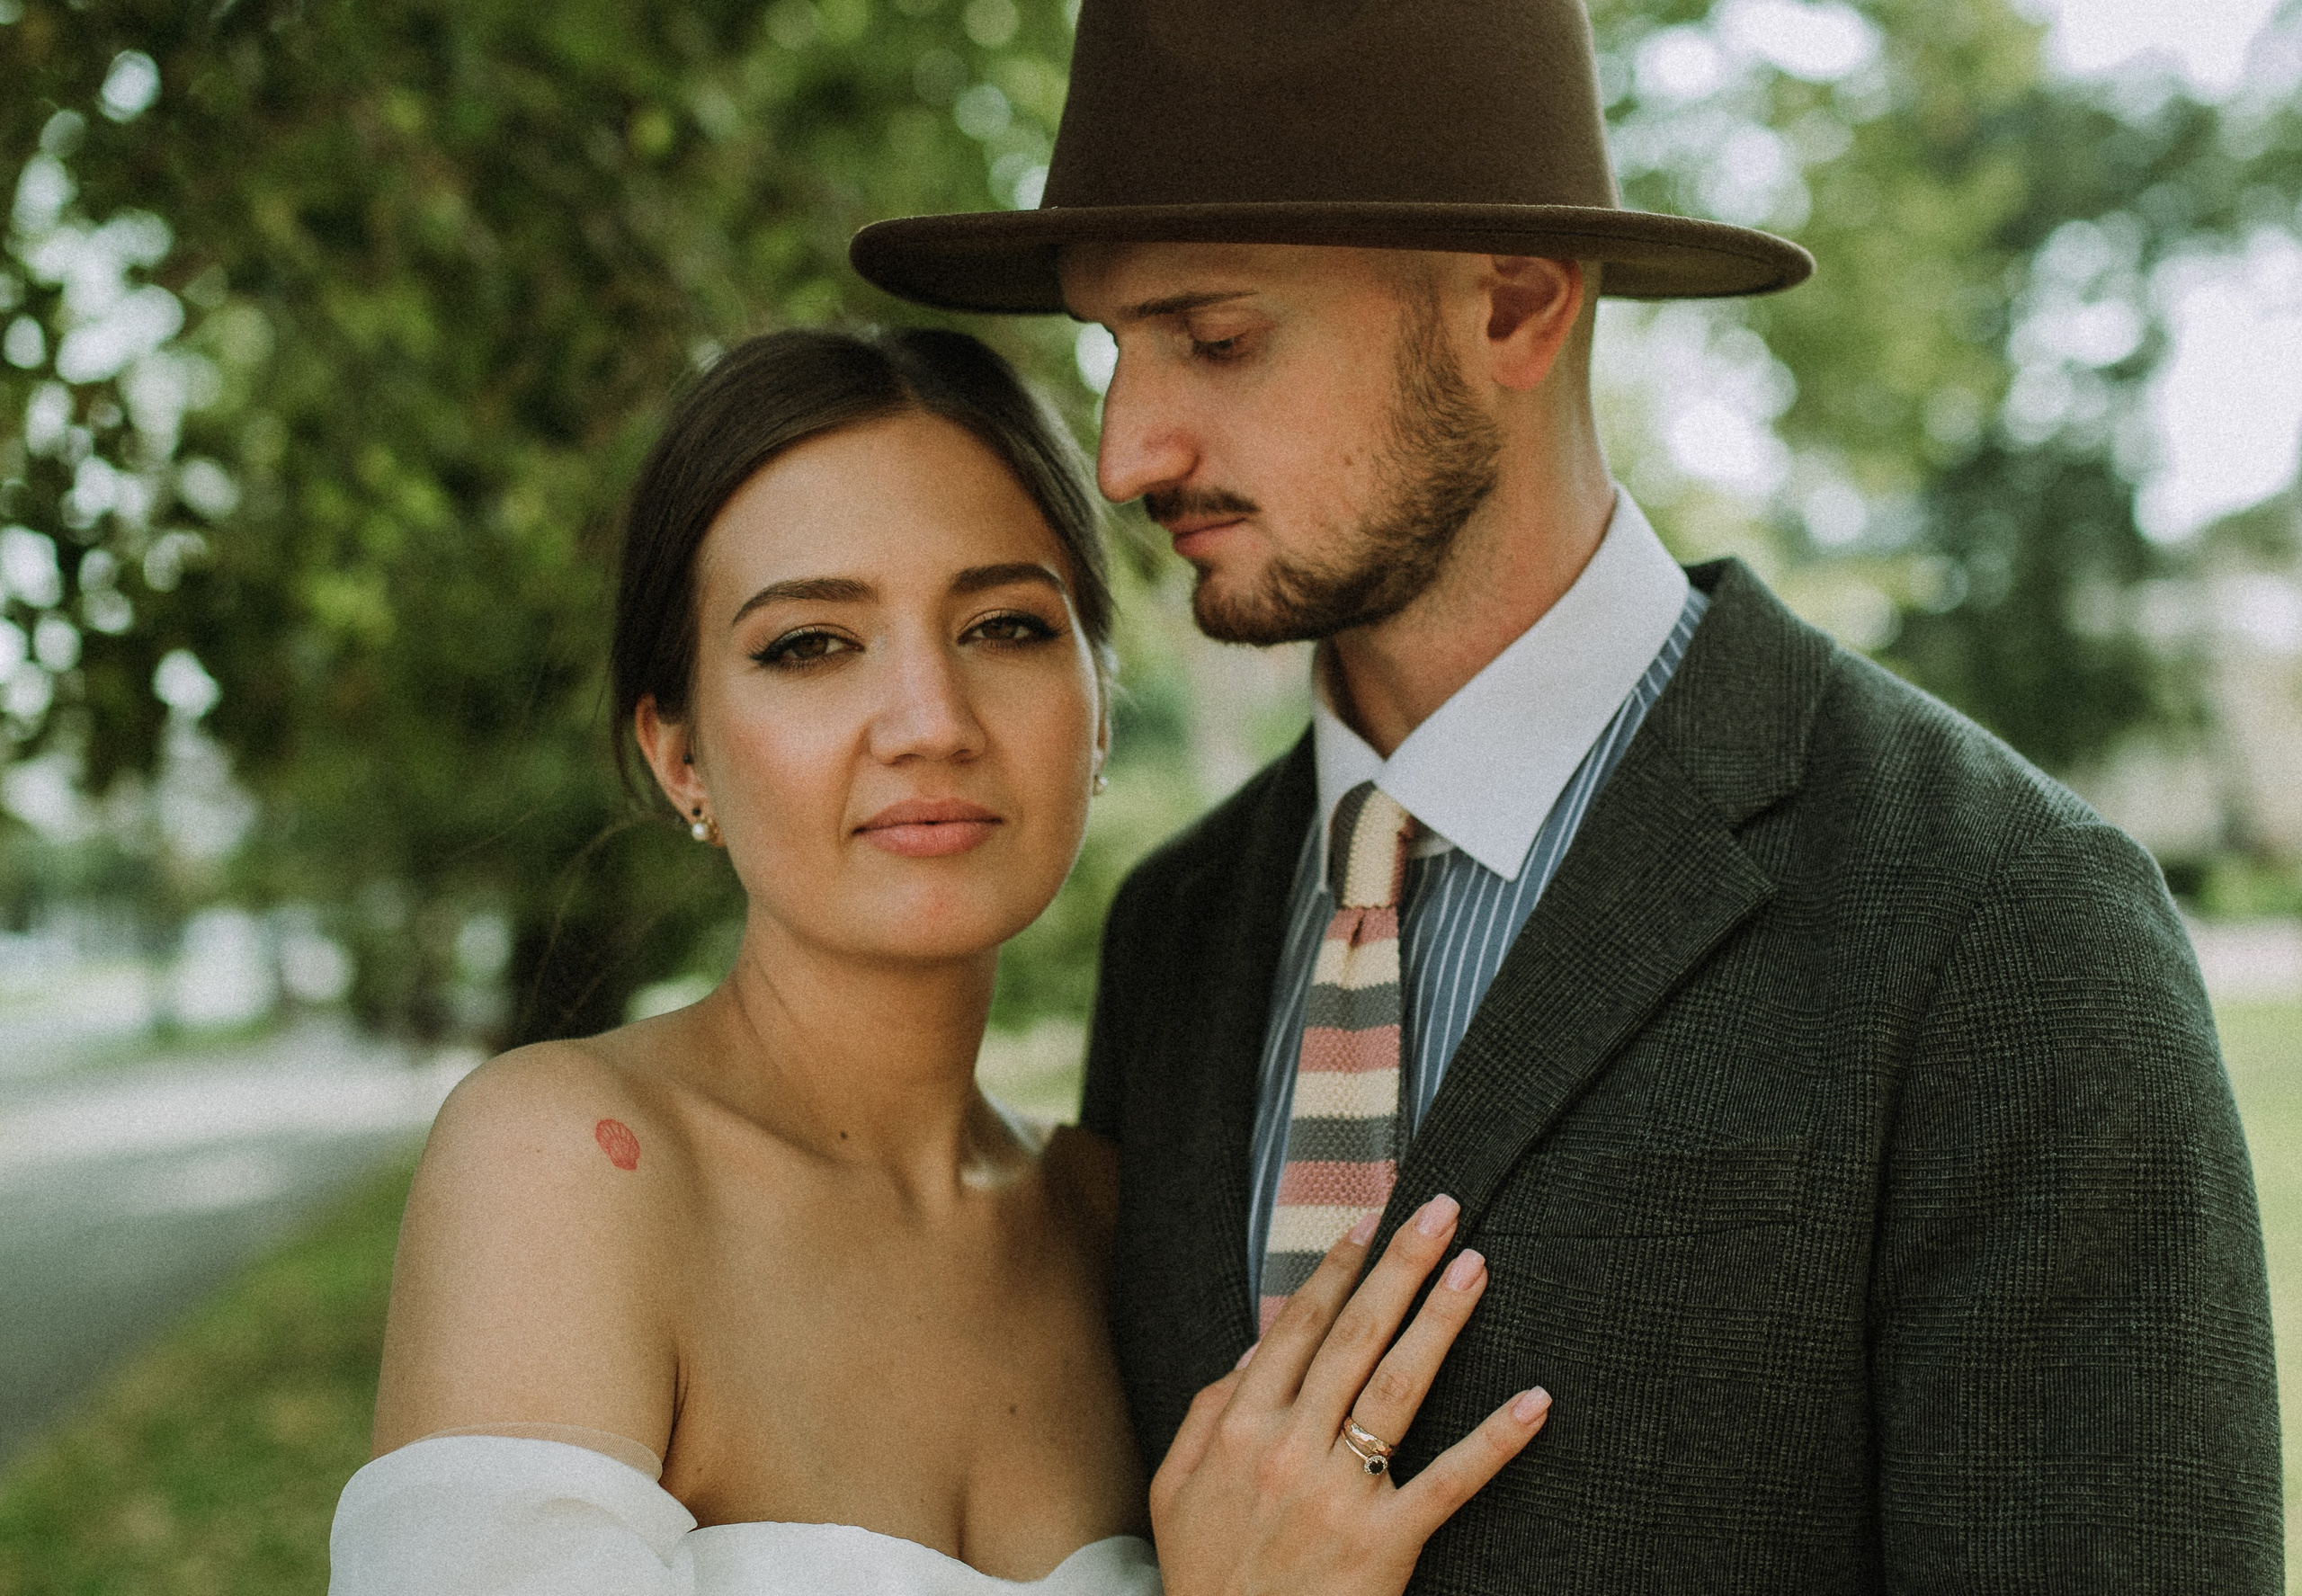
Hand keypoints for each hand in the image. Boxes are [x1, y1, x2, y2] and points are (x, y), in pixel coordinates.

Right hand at [1149, 1194, 1550, 1595]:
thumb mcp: (1175, 1488)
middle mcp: (1287, 1448)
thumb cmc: (1207, 1576)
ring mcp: (1336, 1494)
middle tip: (1442, 1212)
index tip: (1369, 1223)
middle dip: (1399, 1268)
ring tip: (1475, 1269)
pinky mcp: (1382, 1543)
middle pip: (1354, 1338)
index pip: (1297, 1328)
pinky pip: (1449, 1482)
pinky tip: (1533, 1402)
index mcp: (1240, 1427)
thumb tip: (1254, 1349)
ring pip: (1397, 1388)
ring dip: (1440, 1321)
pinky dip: (1494, 1441)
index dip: (1337, 1271)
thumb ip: (1208, 1411)